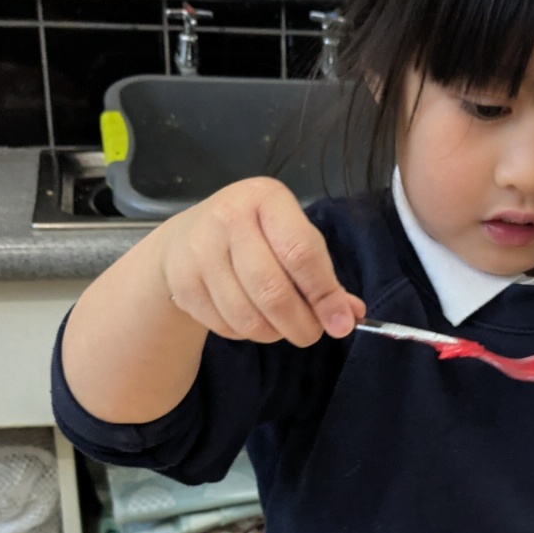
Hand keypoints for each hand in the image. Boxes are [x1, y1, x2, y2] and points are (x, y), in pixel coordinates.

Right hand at [156, 176, 364, 344]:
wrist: (187, 237)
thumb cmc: (255, 237)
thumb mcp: (293, 239)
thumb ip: (324, 276)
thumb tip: (351, 316)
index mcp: (266, 198)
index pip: (301, 253)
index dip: (324, 295)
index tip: (341, 324)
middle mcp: (228, 217)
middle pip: (272, 290)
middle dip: (300, 324)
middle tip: (311, 334)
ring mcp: (200, 250)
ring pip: (247, 316)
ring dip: (273, 333)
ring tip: (281, 326)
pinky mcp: (182, 282)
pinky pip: (225, 325)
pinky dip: (245, 333)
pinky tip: (250, 317)